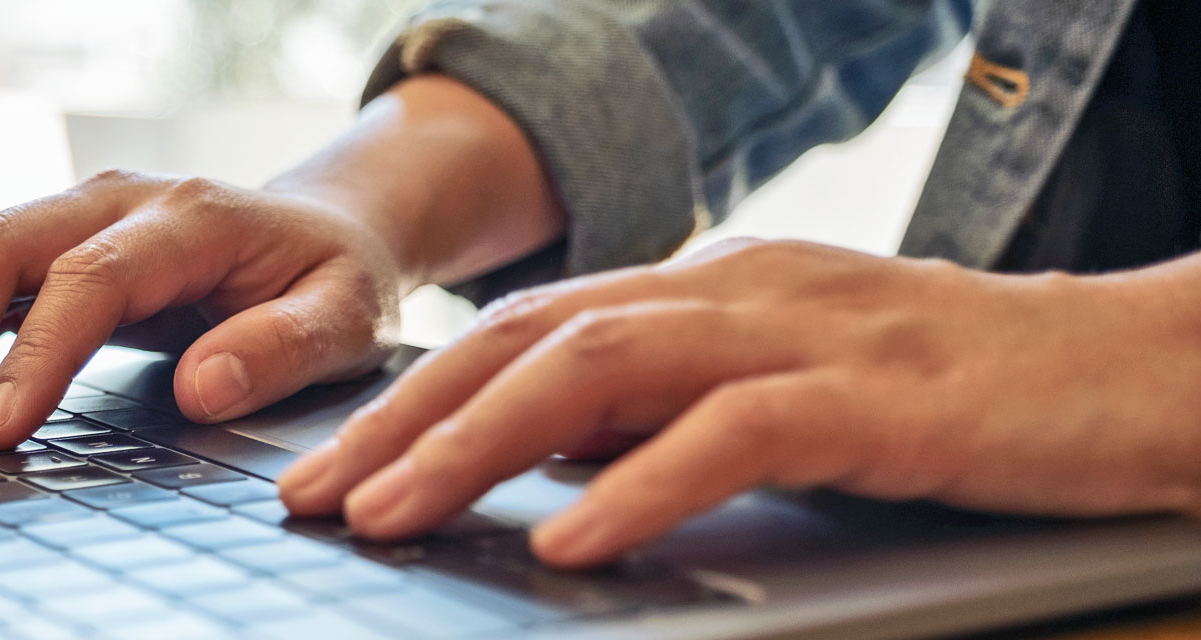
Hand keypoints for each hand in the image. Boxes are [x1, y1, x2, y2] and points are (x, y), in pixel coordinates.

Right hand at [0, 74, 564, 447]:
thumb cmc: (335, 277)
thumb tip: (201, 388)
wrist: (327, 225)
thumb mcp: (344, 314)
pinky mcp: (51, 243)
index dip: (34, 356)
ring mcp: (74, 214)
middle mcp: (115, 200)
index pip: (88, 280)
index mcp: (188, 217)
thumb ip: (282, 348)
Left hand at [276, 238, 1200, 567]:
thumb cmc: (948, 395)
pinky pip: (734, 431)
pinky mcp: (876, 395)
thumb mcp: (780, 388)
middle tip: (313, 496)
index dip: (412, 399)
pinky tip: (568, 539)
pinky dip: (640, 483)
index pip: (521, 333)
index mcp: (699, 289)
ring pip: (602, 368)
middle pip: (529, 340)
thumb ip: (665, 409)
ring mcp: (801, 332)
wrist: (1131, 367)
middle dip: (406, 420)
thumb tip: (543, 461)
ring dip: (481, 445)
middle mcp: (729, 291)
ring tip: (394, 514)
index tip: (327, 467)